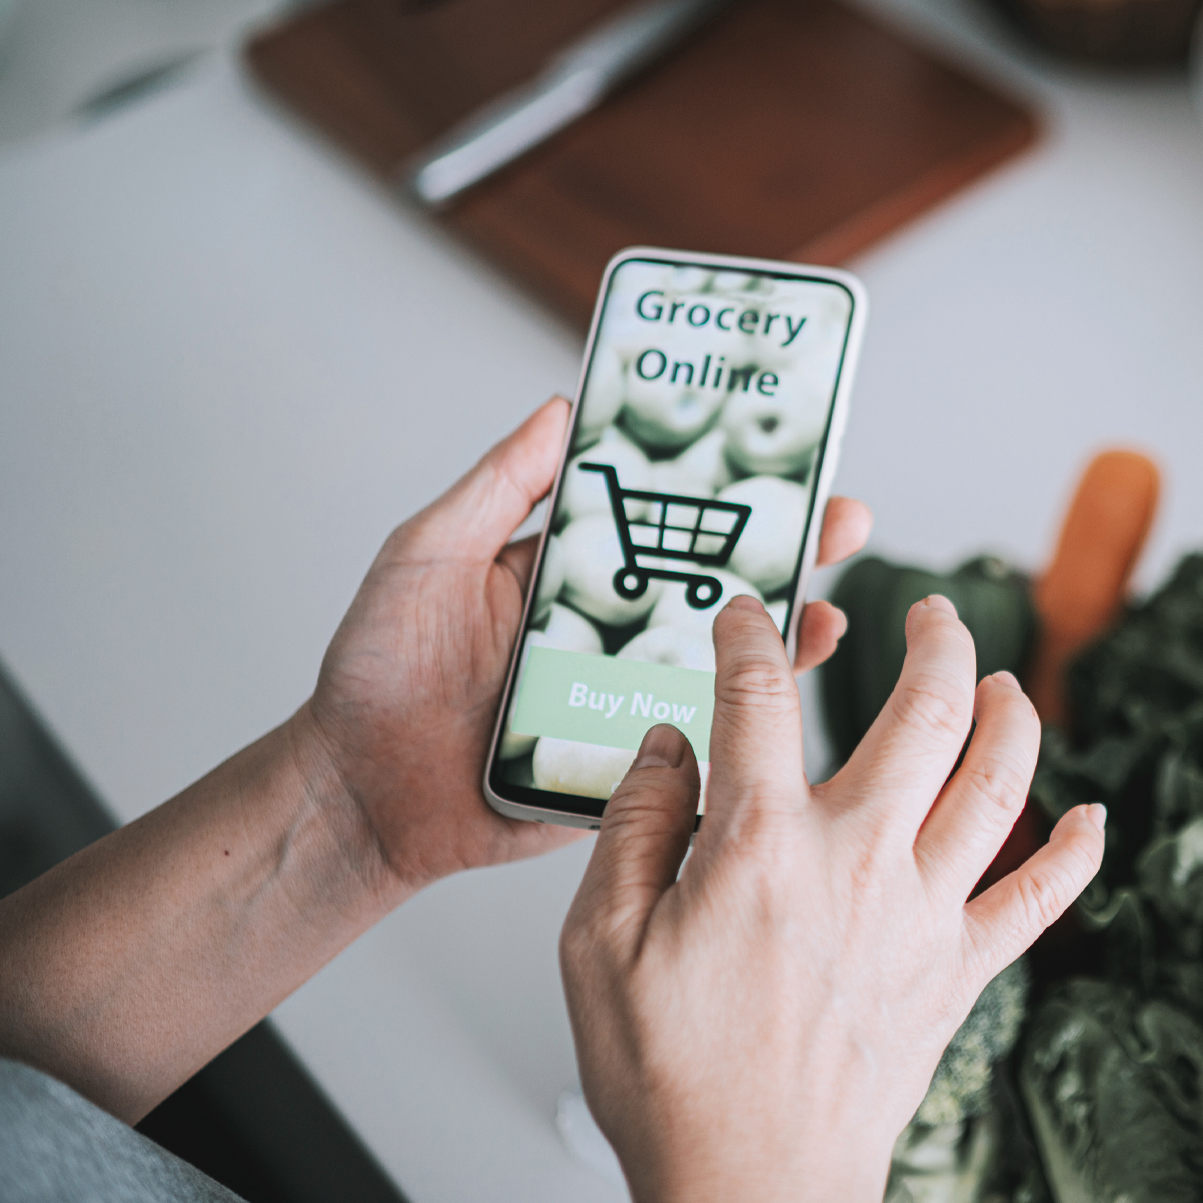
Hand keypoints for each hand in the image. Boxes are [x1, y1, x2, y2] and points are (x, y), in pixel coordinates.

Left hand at [297, 398, 871, 890]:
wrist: (359, 794)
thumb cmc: (377, 671)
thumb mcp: (428, 554)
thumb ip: (499, 487)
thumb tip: (562, 409)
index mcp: (571, 569)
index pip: (663, 515)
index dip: (723, 487)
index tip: (782, 453)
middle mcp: (608, 627)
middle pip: (713, 580)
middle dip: (784, 548)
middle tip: (844, 518)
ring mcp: (622, 695)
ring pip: (722, 658)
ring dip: (783, 630)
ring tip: (828, 607)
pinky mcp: (624, 762)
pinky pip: (697, 738)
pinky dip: (749, 719)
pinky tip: (785, 694)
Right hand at [560, 595, 1104, 1202]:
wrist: (751, 1195)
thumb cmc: (673, 1079)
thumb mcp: (599, 943)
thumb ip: (633, 825)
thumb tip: (668, 747)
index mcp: (762, 845)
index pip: (761, 697)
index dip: (753, 637)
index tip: (747, 619)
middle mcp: (858, 861)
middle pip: (926, 713)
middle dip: (937, 642)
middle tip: (932, 611)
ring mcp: (921, 914)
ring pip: (996, 786)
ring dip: (1012, 717)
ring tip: (1006, 680)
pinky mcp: (957, 972)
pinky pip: (1039, 901)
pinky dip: (1077, 854)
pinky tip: (1096, 816)